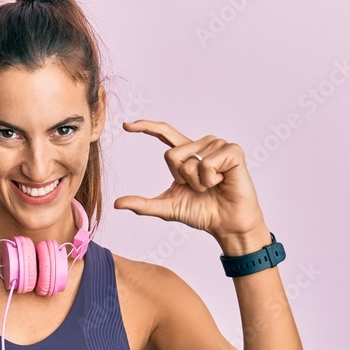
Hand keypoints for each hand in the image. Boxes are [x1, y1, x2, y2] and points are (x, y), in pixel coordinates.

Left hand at [115, 119, 266, 242]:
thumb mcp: (167, 207)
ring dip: (198, 183)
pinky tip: (222, 182)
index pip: (164, 133)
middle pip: (171, 156)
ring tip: (213, 185)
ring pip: (189, 162)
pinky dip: (210, 180)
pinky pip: (206, 164)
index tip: (126, 125)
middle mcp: (201, 144)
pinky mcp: (232, 151)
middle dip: (182, 180)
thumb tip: (117, 203)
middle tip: (200, 188)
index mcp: (187, 153)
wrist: (226, 224)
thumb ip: (143, 204)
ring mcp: (218, 145)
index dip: (146, 127)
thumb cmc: (202, 212)